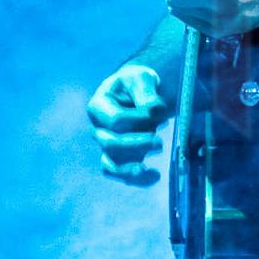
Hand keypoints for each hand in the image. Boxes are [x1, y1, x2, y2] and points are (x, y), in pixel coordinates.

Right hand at [87, 63, 167, 186]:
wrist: (138, 92)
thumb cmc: (136, 84)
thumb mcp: (141, 78)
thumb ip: (146, 92)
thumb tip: (155, 110)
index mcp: (99, 106)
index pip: (115, 120)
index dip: (138, 120)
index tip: (159, 113)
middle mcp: (99, 128)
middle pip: (110, 144)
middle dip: (136, 145)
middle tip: (160, 142)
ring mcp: (107, 145)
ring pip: (111, 164)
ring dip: (132, 168)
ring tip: (152, 170)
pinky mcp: (118, 157)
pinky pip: (120, 173)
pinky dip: (136, 179)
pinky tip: (154, 176)